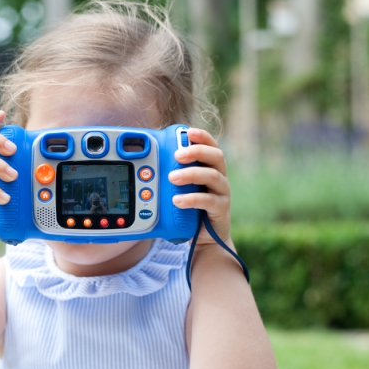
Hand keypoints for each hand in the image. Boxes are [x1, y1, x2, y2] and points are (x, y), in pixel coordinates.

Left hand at [167, 128, 231, 246]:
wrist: (206, 238)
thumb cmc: (191, 208)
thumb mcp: (182, 188)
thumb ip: (172, 174)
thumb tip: (145, 165)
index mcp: (211, 167)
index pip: (211, 146)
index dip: (202, 136)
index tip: (188, 131)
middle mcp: (220, 177)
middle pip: (216, 156)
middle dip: (197, 151)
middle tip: (177, 155)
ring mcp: (222, 193)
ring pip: (213, 177)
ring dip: (191, 174)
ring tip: (172, 178)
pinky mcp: (220, 209)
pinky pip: (208, 201)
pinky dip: (192, 199)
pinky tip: (177, 200)